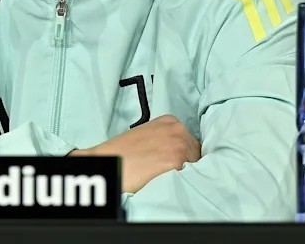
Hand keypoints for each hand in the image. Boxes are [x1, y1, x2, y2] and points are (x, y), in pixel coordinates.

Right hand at [70, 114, 200, 193]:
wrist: (108, 162)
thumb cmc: (123, 153)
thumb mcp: (147, 136)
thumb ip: (166, 140)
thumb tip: (182, 155)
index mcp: (170, 121)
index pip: (192, 143)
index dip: (187, 157)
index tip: (178, 166)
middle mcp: (178, 129)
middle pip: (197, 153)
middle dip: (188, 165)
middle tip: (170, 175)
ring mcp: (179, 144)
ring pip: (196, 165)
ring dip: (186, 173)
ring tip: (167, 179)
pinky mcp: (177, 161)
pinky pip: (191, 175)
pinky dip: (183, 181)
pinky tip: (168, 182)